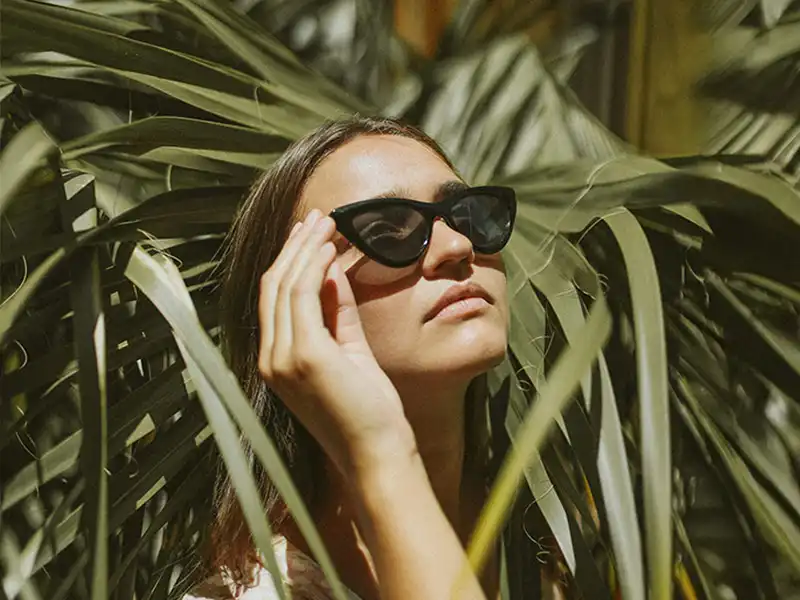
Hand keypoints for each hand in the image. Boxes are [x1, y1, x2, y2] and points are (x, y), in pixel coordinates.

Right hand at [257, 209, 415, 479]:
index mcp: (276, 361)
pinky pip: (305, 296)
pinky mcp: (306, 356)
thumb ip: (338, 314)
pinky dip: (316, 267)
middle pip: (274, 286)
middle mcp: (271, 359)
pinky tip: (331, 249)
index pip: (273, 299)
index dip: (289, 262)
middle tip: (318, 218)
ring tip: (327, 224)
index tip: (308, 235)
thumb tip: (334, 273)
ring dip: (307, 249)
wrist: (376, 453)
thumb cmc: (367, 410)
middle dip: (296, 247)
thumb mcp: (349, 352)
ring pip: (286, 285)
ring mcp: (284, 358)